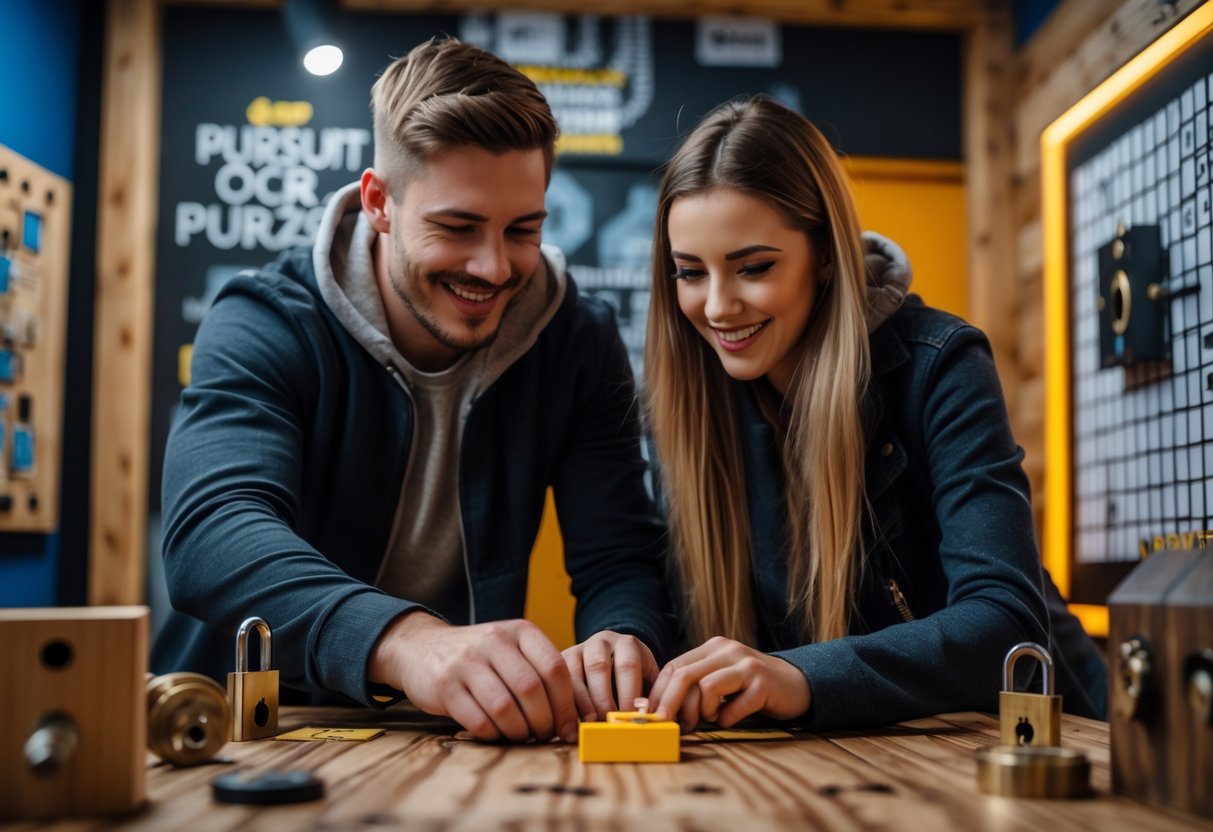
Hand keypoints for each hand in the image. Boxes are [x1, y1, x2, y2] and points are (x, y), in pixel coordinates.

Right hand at [369, 612, 579, 743]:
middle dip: (544, 721)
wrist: (422, 647)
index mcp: (519, 631)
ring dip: (519, 731)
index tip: (569, 726)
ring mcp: (466, 662)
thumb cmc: (479, 657)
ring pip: (505, 707)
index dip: (567, 703)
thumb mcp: (511, 649)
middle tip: (544, 735)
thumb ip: (540, 672)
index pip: (555, 667)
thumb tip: (575, 716)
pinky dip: (493, 734)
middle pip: (532, 690)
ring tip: (522, 735)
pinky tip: (496, 733)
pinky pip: (478, 720)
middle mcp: (493, 641)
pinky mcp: (444, 685)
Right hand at [562, 631, 658, 720]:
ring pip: (574, 672)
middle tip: (606, 723)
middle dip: (603, 699)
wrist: (613, 662)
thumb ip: (651, 697)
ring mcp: (578, 649)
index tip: (629, 718)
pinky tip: (570, 719)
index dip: (628, 694)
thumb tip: (652, 718)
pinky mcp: (561, 661)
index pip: (628, 665)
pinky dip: (563, 701)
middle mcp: (601, 642)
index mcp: (627, 645)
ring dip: (580, 702)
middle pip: (598, 667)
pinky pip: (557, 680)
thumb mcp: (647, 682)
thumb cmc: (633, 681)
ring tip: (587, 724)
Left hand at [649, 637, 810, 731]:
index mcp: (712, 648)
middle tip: (667, 725)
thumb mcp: (721, 678)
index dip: (658, 693)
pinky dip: (726, 719)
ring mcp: (746, 665)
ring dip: (702, 712)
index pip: (673, 667)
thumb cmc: (749, 687)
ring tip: (711, 718)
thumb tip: (662, 711)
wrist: (795, 684)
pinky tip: (730, 719)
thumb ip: (695, 686)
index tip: (650, 716)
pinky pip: (733, 707)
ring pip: (706, 687)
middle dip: (670, 704)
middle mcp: (727, 651)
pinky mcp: (763, 684)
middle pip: (684, 676)